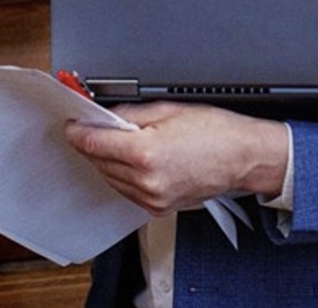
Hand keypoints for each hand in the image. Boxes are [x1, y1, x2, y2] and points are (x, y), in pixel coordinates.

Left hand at [64, 101, 288, 216]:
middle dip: (94, 145)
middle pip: (99, 163)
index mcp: (145, 153)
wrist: (244, 157)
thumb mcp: (170, 109)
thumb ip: (131, 114)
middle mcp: (146, 180)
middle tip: (96, 129)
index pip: (94, 144)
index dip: (78, 132)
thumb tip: (108, 117)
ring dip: (107, 162)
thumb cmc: (218, 132)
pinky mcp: (159, 208)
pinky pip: (128, 192)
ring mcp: (152, 198)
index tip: (73, 126)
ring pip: (111, 179)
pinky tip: (134, 162)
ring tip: (119, 144)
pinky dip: (124, 177)